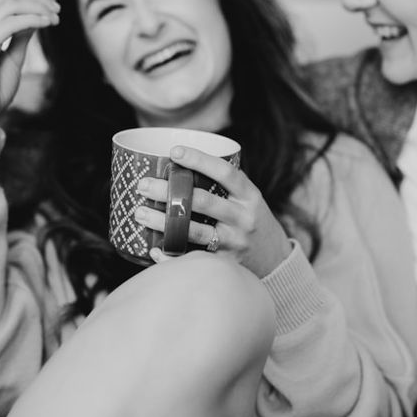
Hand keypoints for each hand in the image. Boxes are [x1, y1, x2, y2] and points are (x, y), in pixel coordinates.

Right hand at [0, 0, 59, 127]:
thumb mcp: (11, 59)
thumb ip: (20, 38)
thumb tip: (35, 19)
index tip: (53, 0)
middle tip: (58, 7)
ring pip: (9, 4)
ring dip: (37, 7)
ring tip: (56, 17)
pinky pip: (9, 24)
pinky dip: (31, 20)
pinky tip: (47, 24)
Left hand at [135, 144, 291, 277]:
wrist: (276, 260)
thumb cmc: (250, 221)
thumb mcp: (247, 200)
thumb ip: (223, 186)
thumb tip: (177, 162)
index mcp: (249, 196)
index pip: (225, 173)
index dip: (200, 160)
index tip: (174, 151)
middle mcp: (243, 218)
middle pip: (202, 202)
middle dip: (169, 192)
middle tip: (143, 185)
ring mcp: (235, 243)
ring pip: (194, 232)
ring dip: (163, 222)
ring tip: (140, 213)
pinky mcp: (226, 265)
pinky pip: (193, 260)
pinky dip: (170, 256)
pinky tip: (153, 249)